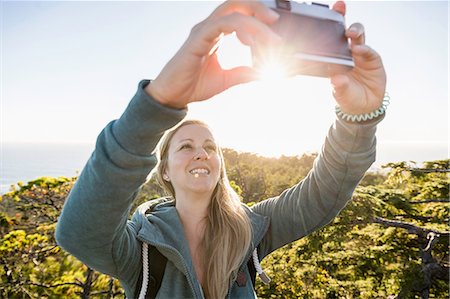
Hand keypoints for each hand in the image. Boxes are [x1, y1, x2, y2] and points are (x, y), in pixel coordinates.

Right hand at [146, 1, 280, 108]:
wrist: (173, 96)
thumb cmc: (194, 85)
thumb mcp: (226, 79)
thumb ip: (243, 73)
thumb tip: (263, 73)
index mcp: (216, 33)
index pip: (238, 14)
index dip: (257, 19)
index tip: (273, 35)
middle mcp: (209, 27)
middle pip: (236, 4)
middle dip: (258, 8)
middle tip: (275, 21)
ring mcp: (203, 30)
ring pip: (233, 12)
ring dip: (256, 22)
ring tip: (271, 38)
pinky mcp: (198, 37)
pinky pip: (224, 24)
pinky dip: (243, 29)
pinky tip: (252, 42)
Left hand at [330, 1, 386, 114]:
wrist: (364, 108)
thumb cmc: (348, 98)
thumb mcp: (341, 94)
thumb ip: (339, 86)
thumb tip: (336, 80)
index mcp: (335, 59)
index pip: (331, 39)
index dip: (330, 25)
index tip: (326, 15)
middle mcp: (347, 54)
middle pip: (345, 33)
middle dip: (343, 20)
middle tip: (339, 14)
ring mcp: (360, 56)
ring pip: (359, 38)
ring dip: (355, 32)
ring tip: (350, 33)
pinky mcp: (373, 60)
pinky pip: (369, 52)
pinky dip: (365, 49)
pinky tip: (359, 50)